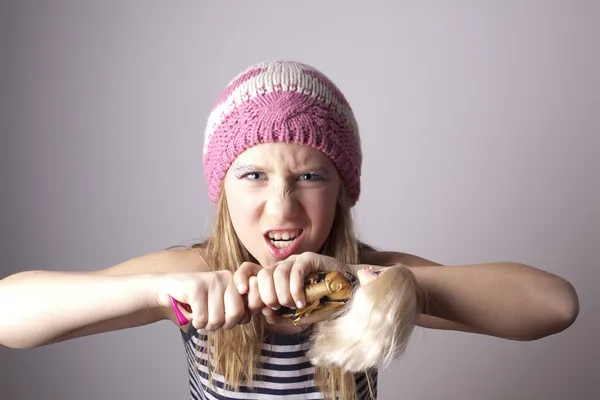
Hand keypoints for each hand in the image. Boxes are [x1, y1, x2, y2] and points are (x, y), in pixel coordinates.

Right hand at [156, 271, 247, 331]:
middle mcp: (226, 277)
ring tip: (199, 313)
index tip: (221, 316)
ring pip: (216, 319)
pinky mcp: (196, 287)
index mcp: (235, 281)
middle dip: (220, 324)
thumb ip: (236, 310)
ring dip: (205, 324)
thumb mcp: (220, 304)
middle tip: (209, 318)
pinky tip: (191, 312)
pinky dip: (195, 322)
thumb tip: (246, 318)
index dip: (232, 321)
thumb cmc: (197, 301)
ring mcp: (211, 280)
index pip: (245, 311)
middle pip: (235, 315)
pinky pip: (201, 318)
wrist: (167, 289)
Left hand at [234, 252, 351, 323]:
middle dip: (267, 295)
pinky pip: (295, 270)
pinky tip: (302, 302)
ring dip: (282, 294)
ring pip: (277, 273)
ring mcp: (295, 261)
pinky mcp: (310, 258)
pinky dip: (295, 289)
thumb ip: (280, 318)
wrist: (347, 294)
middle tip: (280, 307)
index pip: (250, 274)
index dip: (245, 285)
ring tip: (293, 305)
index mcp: (274, 279)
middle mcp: (282, 267)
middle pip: (262, 275)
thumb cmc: (322, 304)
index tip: (251, 303)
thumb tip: (265, 314)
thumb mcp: (297, 317)